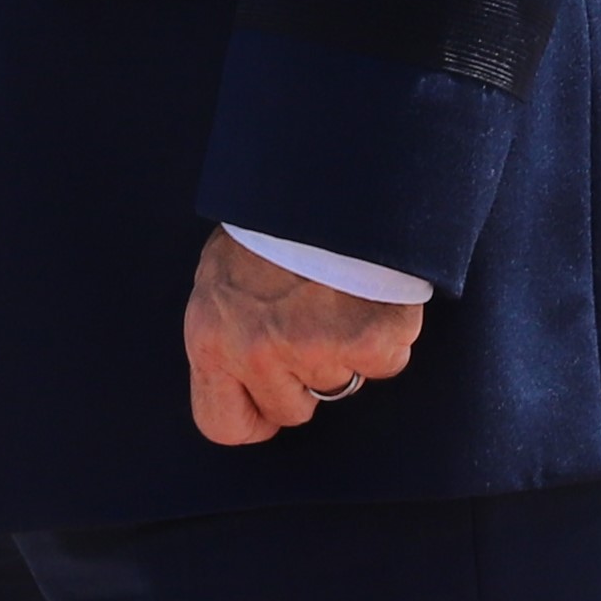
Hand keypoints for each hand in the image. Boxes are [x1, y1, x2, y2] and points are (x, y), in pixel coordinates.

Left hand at [182, 230, 422, 447]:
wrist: (324, 176)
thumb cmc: (273, 222)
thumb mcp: (224, 276)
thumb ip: (231, 330)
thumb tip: (248, 382)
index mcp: (211, 339)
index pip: (222, 425)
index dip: (255, 416)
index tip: (272, 400)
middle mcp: (256, 352)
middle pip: (292, 410)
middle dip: (308, 375)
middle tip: (315, 317)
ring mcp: (312, 349)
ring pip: (343, 384)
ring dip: (348, 347)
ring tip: (342, 292)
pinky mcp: (366, 340)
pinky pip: (387, 362)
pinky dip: (389, 332)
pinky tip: (373, 292)